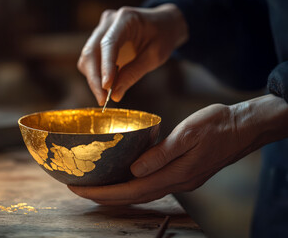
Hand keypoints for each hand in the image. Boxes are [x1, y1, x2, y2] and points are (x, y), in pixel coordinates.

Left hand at [68, 95, 287, 204]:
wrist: (244, 127)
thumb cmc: (218, 125)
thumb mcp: (189, 133)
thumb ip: (161, 154)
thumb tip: (135, 170)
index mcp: (175, 174)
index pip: (131, 190)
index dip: (103, 192)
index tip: (79, 189)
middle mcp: (176, 182)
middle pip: (132, 196)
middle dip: (103, 196)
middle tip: (78, 190)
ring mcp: (180, 180)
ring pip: (141, 193)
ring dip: (116, 193)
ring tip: (95, 187)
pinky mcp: (182, 174)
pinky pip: (151, 185)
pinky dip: (132, 185)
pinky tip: (124, 178)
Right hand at [77, 4, 187, 104]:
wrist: (163, 25)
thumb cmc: (162, 37)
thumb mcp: (155, 56)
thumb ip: (134, 73)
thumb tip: (115, 95)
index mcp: (125, 19)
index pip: (109, 43)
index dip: (105, 66)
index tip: (106, 88)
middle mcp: (108, 22)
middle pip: (91, 51)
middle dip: (94, 78)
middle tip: (102, 100)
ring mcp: (101, 30)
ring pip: (87, 57)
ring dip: (93, 79)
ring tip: (105, 96)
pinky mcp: (98, 40)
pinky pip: (90, 60)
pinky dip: (95, 75)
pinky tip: (106, 86)